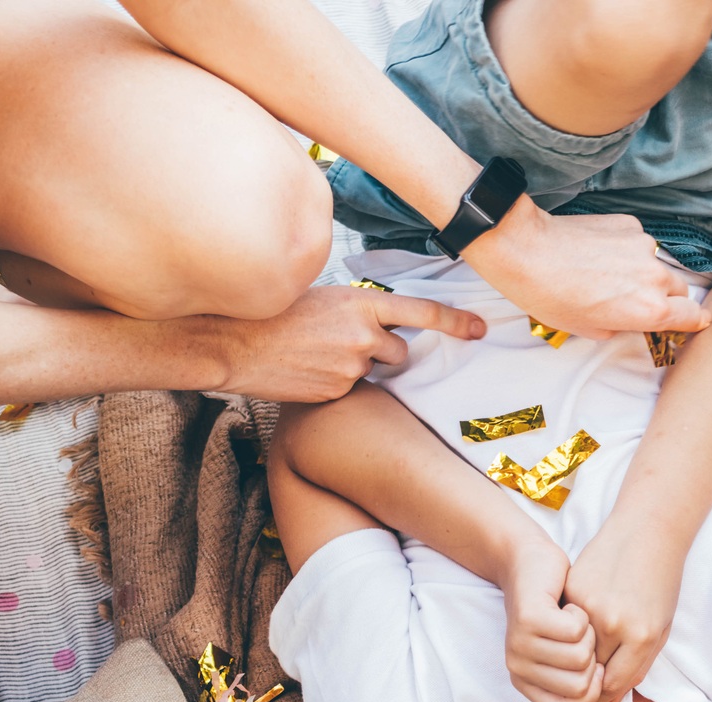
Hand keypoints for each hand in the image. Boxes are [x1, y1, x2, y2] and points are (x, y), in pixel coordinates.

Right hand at [211, 286, 485, 401]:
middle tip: (341, 343)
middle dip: (382, 352)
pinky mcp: (338, 392)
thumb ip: (357, 311)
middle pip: (400, 352)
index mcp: (361, 304)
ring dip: (357, 367)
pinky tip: (305, 370)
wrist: (231, 341)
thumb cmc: (272, 313)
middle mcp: (364, 335)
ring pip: (373, 372)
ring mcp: (352, 367)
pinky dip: (334, 383)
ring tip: (316, 354)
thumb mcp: (322, 298)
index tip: (481, 329)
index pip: (422, 312)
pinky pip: (349, 390)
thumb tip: (379, 325)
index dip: (456, 322)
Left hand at [462, 199, 709, 339]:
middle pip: (681, 290)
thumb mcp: (590, 329)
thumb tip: (630, 319)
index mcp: (651, 310)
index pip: (695, 317)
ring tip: (610, 274)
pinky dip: (628, 249)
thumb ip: (624, 327)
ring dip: (645, 272)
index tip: (686, 321)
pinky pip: (639, 243)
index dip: (691, 321)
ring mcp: (644, 246)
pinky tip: (601, 253)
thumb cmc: (551, 296)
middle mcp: (656, 277)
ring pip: (659, 264)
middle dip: (666, 297)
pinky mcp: (629, 224)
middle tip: (636, 301)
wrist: (526, 250)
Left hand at [500, 540, 602, 701]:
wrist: (531, 562)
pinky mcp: (528, 618)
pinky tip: (569, 604)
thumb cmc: (558, 608)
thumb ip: (587, 677)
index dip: (596, 688)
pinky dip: (580, 615)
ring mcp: (520, 645)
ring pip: (581, 658)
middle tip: (583, 634)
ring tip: (577, 617)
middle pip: (581, 688)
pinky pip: (574, 630)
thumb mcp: (569, 649)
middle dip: (595, 659)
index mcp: (528, 682)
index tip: (596, 659)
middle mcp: (518, 669)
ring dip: (590, 634)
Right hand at [562, 520, 684, 701]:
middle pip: (592, 671)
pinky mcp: (573, 591)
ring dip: (579, 657)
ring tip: (585, 656)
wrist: (647, 533)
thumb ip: (639, 665)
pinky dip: (571, 632)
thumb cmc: (661, 581)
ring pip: (575, 650)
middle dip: (591, 680)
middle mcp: (613, 624)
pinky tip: (578, 629)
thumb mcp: (661, 627)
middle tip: (590, 680)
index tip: (603, 694)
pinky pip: (567, 625)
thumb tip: (614, 699)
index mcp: (641, 636)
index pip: (614, 683)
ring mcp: (590, 606)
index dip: (607, 694)